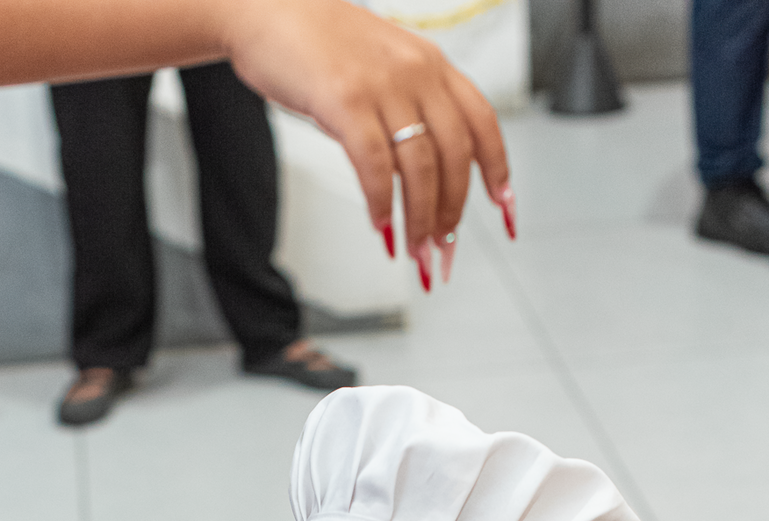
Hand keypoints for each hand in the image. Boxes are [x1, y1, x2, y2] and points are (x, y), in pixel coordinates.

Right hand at [223, 0, 512, 260]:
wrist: (265, 8)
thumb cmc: (319, 43)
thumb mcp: (383, 67)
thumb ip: (409, 107)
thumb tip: (424, 167)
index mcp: (431, 64)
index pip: (482, 122)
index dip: (496, 169)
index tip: (502, 206)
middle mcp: (415, 72)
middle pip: (454, 156)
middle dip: (451, 211)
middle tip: (443, 247)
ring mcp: (382, 86)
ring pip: (419, 168)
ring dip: (419, 218)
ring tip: (413, 249)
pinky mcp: (345, 101)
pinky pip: (375, 166)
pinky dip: (381, 203)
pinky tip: (380, 225)